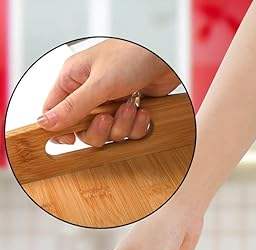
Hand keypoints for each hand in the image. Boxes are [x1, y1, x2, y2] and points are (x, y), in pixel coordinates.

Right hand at [39, 38, 179, 145]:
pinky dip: (138, 125)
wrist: (166, 58)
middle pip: (84, 130)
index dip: (60, 128)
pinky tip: (144, 111)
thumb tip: (44, 123)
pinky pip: (130, 132)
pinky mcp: (131, 112)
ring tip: (132, 105)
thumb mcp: (99, 84)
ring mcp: (111, 104)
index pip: (55, 111)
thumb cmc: (131, 57)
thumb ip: (73, 107)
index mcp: (73, 80)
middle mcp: (90, 93)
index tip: (70, 140)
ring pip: (110, 134)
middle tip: (109, 117)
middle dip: (100, 129)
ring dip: (123, 125)